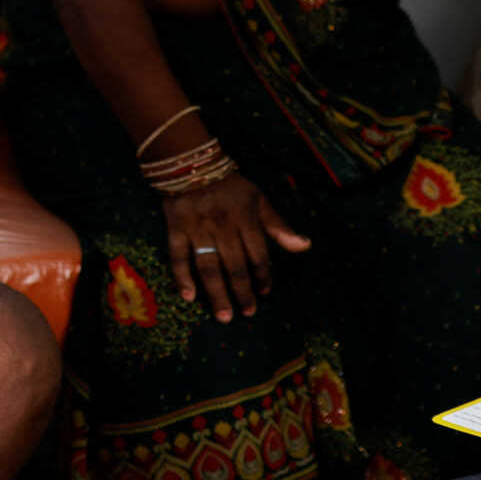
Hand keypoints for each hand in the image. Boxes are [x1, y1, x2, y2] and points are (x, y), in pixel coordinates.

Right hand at [163, 172, 310, 323]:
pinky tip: (188, 297)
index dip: (263, 276)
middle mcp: (223, 227)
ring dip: (217, 293)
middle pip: (234, 266)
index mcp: (245, 220)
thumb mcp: (258, 200)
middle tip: (247, 313)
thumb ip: (278, 226)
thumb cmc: (229, 185)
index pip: (258, 255)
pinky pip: (178, 256)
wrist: (189, 163)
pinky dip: (182, 277)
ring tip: (224, 316)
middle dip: (242, 292)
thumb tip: (305, 246)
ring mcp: (198, 229)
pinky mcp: (176, 229)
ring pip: (208, 266)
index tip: (265, 293)